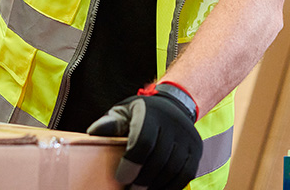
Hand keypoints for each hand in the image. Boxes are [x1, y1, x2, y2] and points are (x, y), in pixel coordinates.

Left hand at [87, 82, 201, 189]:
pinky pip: (185, 175)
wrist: (173, 106)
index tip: (121, 178)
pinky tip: (157, 189)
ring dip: (156, 186)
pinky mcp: (195, 150)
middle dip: (142, 180)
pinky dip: (170, 187)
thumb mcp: (124, 113)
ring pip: (173, 170)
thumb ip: (110, 124)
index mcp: (151, 113)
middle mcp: (173, 124)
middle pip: (158, 160)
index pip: (144, 141)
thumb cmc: (142, 114)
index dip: (132, 163)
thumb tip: (94, 133)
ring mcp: (188, 137)